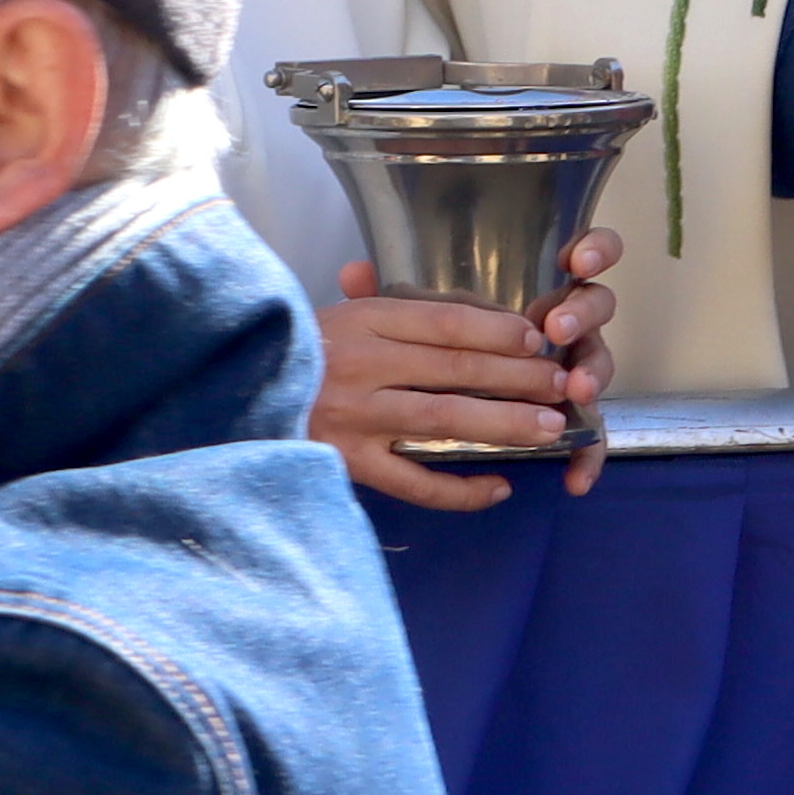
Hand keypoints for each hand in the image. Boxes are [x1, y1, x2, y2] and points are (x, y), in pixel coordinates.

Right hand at [311, 234, 618, 513]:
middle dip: (519, 378)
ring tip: (548, 429)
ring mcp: (356, 418)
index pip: (444, 322)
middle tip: (561, 385)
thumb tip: (458, 306)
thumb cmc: (296, 355)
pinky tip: (497, 487)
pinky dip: (460, 489)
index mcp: (362, 321)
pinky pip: (417, 483)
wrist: (232, 397)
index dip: (498, 329)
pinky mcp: (350, 464)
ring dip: (503, 424)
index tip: (536, 338)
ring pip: (446, 421)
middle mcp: (362, 366)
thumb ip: (386, 305)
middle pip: (457, 369)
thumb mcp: (335, 314)